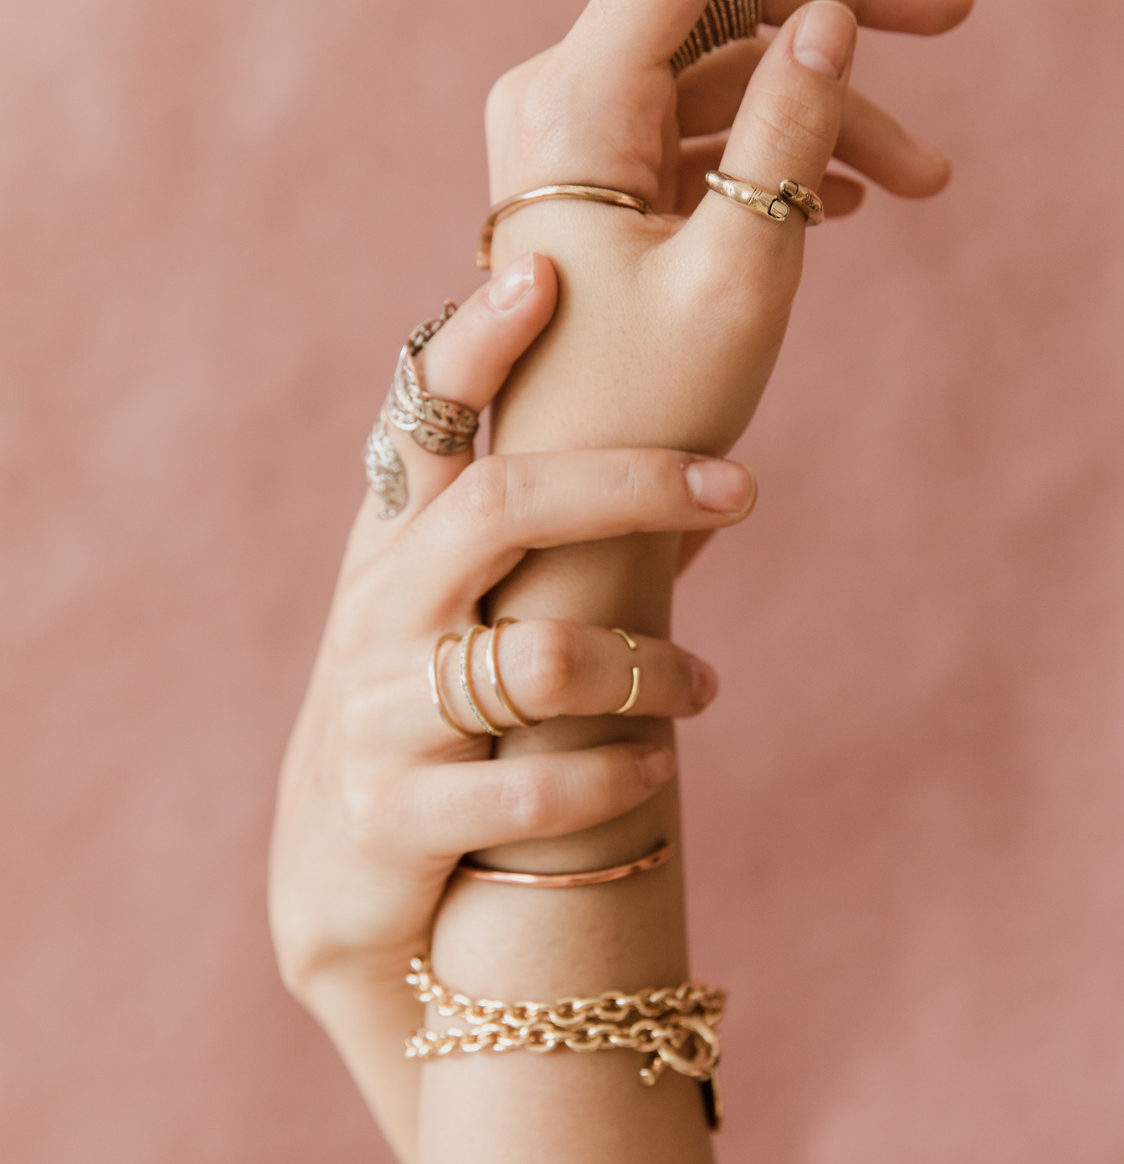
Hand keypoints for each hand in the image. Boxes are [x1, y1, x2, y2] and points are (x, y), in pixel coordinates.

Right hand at [268, 254, 755, 1162]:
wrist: (342, 891)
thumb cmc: (431, 723)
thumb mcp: (459, 621)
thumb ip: (546, 551)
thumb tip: (696, 475)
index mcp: (394, 549)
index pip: (421, 421)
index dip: (472, 346)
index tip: (539, 272)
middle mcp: (380, 615)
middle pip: (501, 508)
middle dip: (630, 484)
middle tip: (741, 489)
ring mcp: (380, 717)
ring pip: (537, 659)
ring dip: (649, 667)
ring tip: (703, 688)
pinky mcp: (395, 818)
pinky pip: (530, 790)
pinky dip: (612, 775)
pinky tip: (654, 770)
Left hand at [484, 0, 972, 461]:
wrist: (573, 522)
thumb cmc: (647, 418)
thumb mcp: (743, 271)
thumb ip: (789, 128)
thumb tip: (829, 14)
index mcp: (574, 106)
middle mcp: (558, 101)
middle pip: (719, 3)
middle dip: (841, 12)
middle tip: (957, 17)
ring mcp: (575, 144)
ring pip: (724, 76)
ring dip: (830, 113)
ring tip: (925, 184)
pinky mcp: (598, 188)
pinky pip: (702, 134)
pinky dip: (779, 152)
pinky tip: (847, 202)